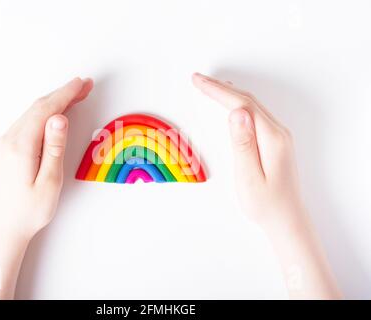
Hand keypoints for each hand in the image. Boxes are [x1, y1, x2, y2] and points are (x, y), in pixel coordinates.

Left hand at [0, 77, 92, 298]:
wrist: (2, 228)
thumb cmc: (29, 211)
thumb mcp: (49, 182)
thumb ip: (55, 148)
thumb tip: (60, 118)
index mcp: (21, 146)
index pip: (46, 110)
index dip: (66, 94)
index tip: (82, 83)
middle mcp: (9, 140)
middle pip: (38, 108)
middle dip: (62, 94)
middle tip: (84, 85)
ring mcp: (5, 144)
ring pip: (32, 114)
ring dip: (54, 103)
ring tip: (75, 96)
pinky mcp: (6, 150)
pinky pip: (27, 123)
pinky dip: (43, 114)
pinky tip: (54, 115)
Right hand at [192, 72, 301, 228]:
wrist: (287, 220)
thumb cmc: (266, 204)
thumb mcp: (249, 177)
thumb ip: (243, 144)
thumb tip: (237, 113)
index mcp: (272, 139)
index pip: (242, 105)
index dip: (218, 92)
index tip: (199, 82)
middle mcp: (278, 133)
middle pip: (248, 100)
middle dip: (221, 88)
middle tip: (198, 79)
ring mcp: (278, 136)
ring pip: (252, 106)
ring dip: (230, 94)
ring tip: (210, 86)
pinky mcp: (275, 142)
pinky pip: (255, 115)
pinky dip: (239, 104)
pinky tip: (231, 104)